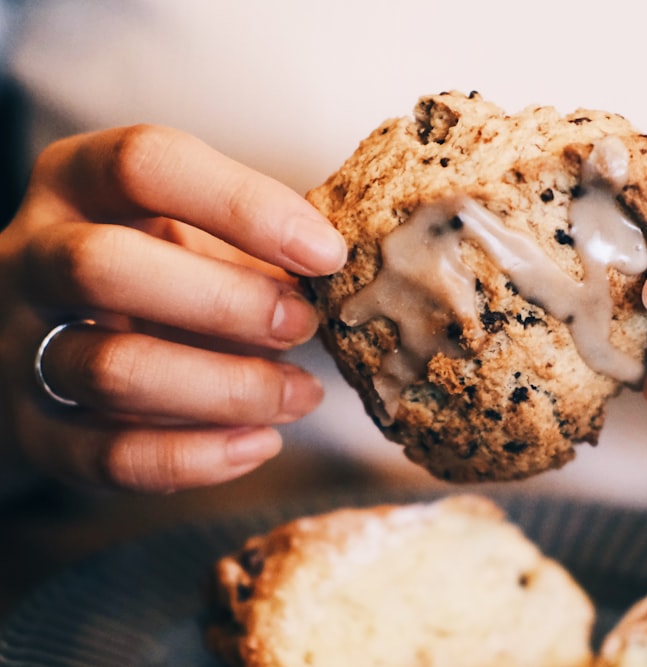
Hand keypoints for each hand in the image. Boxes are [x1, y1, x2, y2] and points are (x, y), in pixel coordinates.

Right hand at [0, 125, 345, 492]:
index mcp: (77, 182)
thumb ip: (248, 243)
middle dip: (227, 302)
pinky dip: (197, 456)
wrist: (58, 336)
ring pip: (113, 370)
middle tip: (304, 325)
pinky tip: (260, 443)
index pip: (145, 164)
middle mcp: (33, 254)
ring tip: (300, 394)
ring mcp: (21, 344)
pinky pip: (107, 454)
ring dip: (228, 389)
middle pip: (105, 266)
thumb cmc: (153, 269)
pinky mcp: (33, 429)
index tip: (326, 252)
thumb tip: (333, 272)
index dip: (244, 205)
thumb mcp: (188, 231)